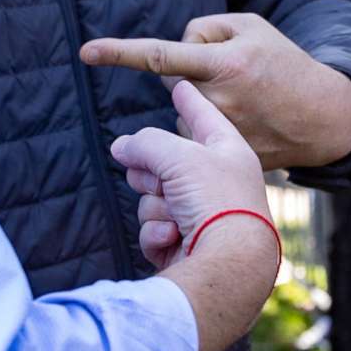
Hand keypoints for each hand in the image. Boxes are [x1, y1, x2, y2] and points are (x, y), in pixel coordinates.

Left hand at [80, 12, 350, 171]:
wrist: (323, 115)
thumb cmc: (284, 62)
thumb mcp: (250, 26)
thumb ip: (203, 29)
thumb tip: (173, 55)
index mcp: (224, 64)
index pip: (161, 55)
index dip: (119, 52)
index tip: (85, 51)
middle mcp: (218, 100)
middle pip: (174, 79)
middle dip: (190, 71)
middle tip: (233, 72)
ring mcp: (221, 131)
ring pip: (184, 108)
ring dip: (201, 100)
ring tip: (245, 99)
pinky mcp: (226, 153)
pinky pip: (198, 134)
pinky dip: (212, 124)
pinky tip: (245, 121)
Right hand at [110, 80, 270, 271]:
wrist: (229, 266)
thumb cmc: (216, 202)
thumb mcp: (179, 157)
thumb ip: (146, 143)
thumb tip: (121, 147)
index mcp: (229, 154)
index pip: (204, 117)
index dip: (189, 100)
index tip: (180, 84)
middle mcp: (218, 184)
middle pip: (167, 163)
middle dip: (153, 172)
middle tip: (155, 179)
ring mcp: (202, 217)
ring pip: (154, 199)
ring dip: (156, 207)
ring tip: (175, 217)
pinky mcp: (185, 246)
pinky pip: (154, 229)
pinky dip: (157, 233)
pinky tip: (174, 238)